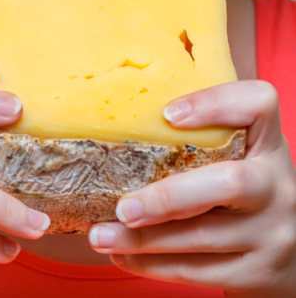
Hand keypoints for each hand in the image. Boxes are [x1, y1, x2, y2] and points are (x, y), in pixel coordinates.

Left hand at [88, 81, 295, 297]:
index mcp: (267, 144)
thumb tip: (122, 127)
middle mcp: (276, 186)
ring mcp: (271, 233)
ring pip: (201, 237)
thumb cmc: (244, 192)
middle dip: (165, 198)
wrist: (289, 252)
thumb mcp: (237, 159)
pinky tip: (122, 255)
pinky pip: (197, 271)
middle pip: (227, 184)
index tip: (167, 114)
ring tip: (100, 236)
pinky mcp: (257, 272)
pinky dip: (151, 264)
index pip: (259, 104)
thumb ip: (201, 142)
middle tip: (121, 207)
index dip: (215, 104)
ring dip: (142, 239)